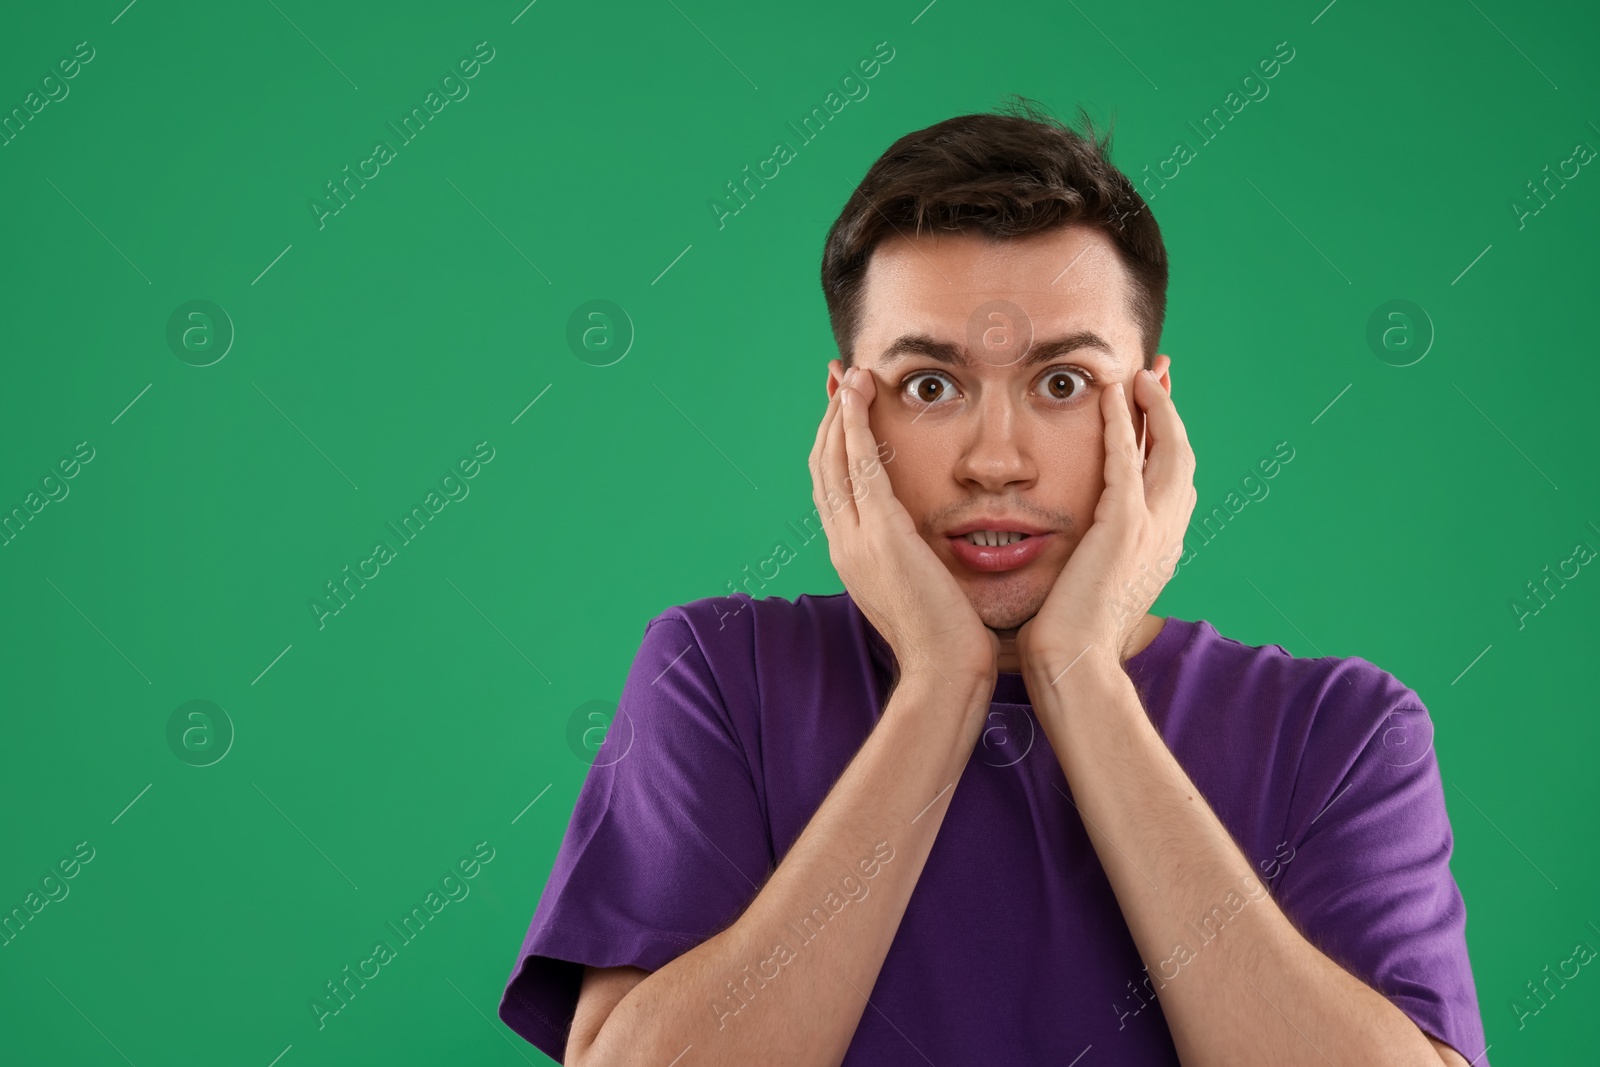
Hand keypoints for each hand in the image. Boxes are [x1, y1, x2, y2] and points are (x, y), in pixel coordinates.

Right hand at [810, 360, 999, 686]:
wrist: (945, 672)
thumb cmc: (948, 638)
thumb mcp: (923, 590)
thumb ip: (916, 560)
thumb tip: (928, 543)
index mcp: (852, 556)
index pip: (833, 488)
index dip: (834, 444)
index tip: (844, 409)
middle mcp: (844, 543)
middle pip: (823, 466)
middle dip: (830, 418)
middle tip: (840, 377)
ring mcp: (856, 538)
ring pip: (832, 459)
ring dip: (838, 411)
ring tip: (849, 374)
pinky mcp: (880, 533)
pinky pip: (857, 465)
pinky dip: (853, 424)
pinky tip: (859, 393)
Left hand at [1014, 368, 1196, 675]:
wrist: (1075, 666)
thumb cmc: (1072, 641)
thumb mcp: (1092, 592)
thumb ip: (1096, 564)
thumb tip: (1081, 556)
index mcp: (1161, 550)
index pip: (1171, 482)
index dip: (1167, 440)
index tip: (1156, 408)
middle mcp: (1167, 535)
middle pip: (1181, 456)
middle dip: (1171, 411)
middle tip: (1159, 373)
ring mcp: (1152, 529)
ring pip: (1167, 450)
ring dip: (1154, 406)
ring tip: (1140, 372)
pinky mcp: (1124, 526)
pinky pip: (1127, 459)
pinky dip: (1122, 421)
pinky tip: (1113, 392)